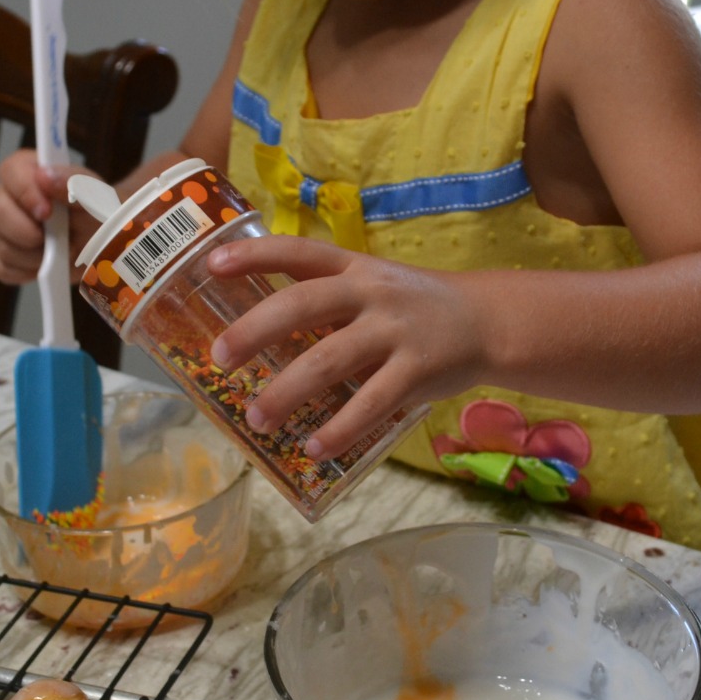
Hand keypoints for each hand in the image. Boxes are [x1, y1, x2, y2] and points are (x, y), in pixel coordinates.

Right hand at [0, 149, 97, 285]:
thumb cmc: (96, 210)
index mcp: (29, 171)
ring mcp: (4, 229)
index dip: (24, 191)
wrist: (103, 241)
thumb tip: (44, 176)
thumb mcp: (94, 194)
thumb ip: (73, 182)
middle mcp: (9, 198)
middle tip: (52, 239)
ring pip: (2, 246)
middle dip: (25, 230)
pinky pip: (4, 269)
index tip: (46, 211)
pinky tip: (47, 266)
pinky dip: (28, 272)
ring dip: (34, 255)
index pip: (10, 171)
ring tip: (60, 252)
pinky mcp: (4, 257)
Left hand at [205, 235, 487, 459]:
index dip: (254, 255)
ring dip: (286, 391)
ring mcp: (395, 330)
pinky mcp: (418, 369)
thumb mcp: (373, 285)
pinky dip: (340, 428)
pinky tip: (314, 448)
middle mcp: (370, 292)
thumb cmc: (414, 307)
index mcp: (353, 267)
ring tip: (257, 419)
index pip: (298, 251)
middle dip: (255, 330)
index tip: (211, 264)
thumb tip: (257, 333)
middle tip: (220, 359)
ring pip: (329, 359)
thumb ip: (326, 301)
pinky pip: (372, 402)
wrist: (488, 320)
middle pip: (302, 304)